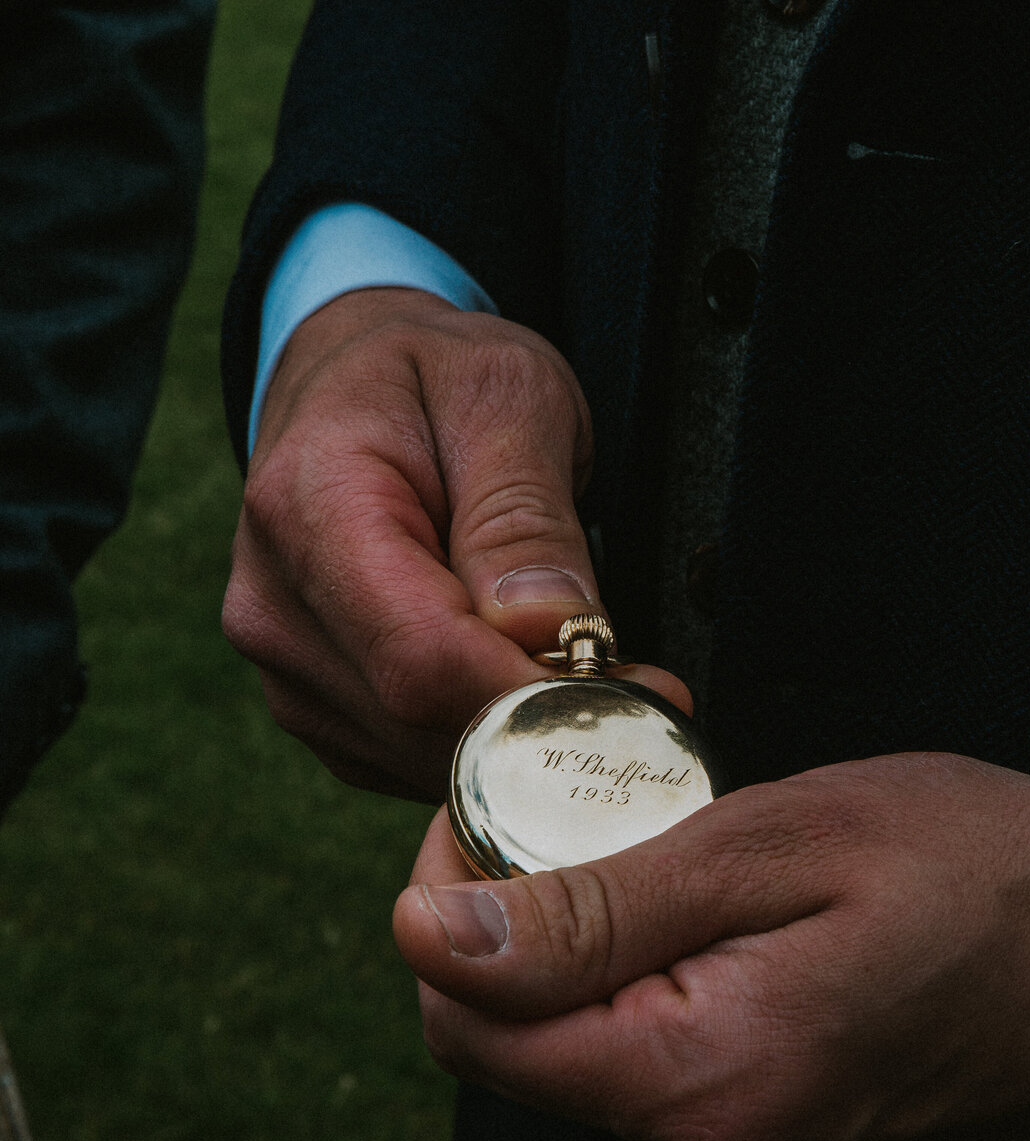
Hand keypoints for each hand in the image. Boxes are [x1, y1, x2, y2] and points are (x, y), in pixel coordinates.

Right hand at [222, 287, 686, 796]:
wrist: (349, 382)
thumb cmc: (432, 377)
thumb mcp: (505, 397)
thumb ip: (523, 515)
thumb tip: (545, 629)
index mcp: (307, 510)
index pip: (419, 655)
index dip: (531, 695)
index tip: (635, 689)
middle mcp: (274, 608)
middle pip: (422, 722)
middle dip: (544, 721)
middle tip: (644, 688)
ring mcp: (285, 671)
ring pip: (422, 759)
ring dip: (521, 740)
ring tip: (594, 674)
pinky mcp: (317, 710)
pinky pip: (412, 764)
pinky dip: (486, 744)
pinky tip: (529, 687)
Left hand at [393, 752, 1029, 1140]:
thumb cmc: (981, 872)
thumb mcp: (779, 843)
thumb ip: (594, 908)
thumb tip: (425, 938)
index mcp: (706, 1089)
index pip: (469, 1025)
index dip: (450, 904)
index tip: (491, 808)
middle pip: (521, 1048)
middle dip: (535, 925)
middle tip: (615, 816)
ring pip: (587, 1064)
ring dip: (607, 962)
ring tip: (701, 872)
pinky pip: (659, 1090)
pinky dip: (663, 1007)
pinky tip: (738, 941)